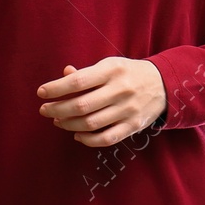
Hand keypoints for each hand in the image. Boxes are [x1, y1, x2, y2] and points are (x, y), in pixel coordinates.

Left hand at [36, 58, 166, 146]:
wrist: (164, 84)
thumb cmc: (127, 72)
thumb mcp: (108, 65)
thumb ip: (86, 72)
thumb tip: (63, 75)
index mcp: (111, 70)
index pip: (78, 81)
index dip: (56, 88)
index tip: (41, 92)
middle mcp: (120, 90)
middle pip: (82, 105)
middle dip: (58, 109)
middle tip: (44, 110)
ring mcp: (128, 110)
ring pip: (92, 123)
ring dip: (69, 124)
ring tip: (57, 120)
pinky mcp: (133, 126)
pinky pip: (107, 138)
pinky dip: (88, 139)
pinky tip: (76, 134)